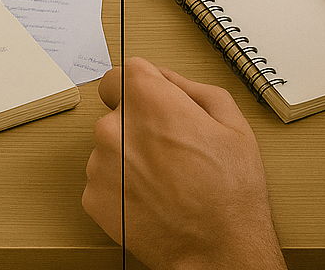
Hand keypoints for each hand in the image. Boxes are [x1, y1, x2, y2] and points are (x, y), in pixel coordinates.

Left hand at [83, 58, 284, 269]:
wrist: (220, 250)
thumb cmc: (231, 189)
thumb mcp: (229, 119)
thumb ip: (189, 86)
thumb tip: (164, 77)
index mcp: (146, 99)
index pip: (122, 73)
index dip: (143, 87)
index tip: (156, 104)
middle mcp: (114, 126)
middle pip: (116, 110)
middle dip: (139, 122)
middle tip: (170, 149)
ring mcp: (100, 164)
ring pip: (109, 145)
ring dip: (129, 154)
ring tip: (165, 178)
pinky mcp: (93, 198)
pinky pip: (103, 178)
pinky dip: (122, 185)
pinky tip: (152, 197)